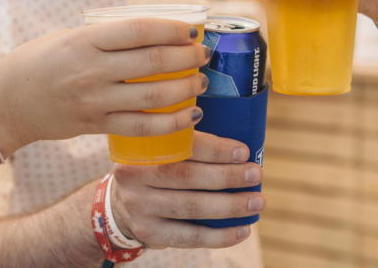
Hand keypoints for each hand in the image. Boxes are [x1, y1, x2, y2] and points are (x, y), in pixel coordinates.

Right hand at [0, 18, 208, 151]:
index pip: (139, 31)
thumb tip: (153, 32)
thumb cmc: (38, 63)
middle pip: (153, 63)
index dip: (172, 30)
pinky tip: (189, 115)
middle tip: (203, 56)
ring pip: (153, 97)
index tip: (192, 31)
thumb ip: (104, 37)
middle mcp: (91, 70)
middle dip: (187, 59)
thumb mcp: (67, 38)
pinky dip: (171, 123)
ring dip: (185, 90)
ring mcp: (94, 101)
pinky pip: (141, 127)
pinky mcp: (95, 126)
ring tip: (200, 84)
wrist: (4, 106)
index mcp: (85, 41)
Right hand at [110, 131, 263, 248]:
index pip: (181, 146)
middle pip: (188, 177)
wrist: (120, 202)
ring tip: (257, 202)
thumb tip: (238, 140)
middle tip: (256, 174)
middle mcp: (134, 177)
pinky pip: (189, 237)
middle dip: (227, 177)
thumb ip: (185, 139)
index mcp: (140, 147)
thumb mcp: (157, 146)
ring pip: (191, 208)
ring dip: (230, 206)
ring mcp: (139, 208)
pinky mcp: (149, 233)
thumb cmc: (154, 166)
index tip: (244, 152)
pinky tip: (243, 230)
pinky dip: (219, 236)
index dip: (215, 150)